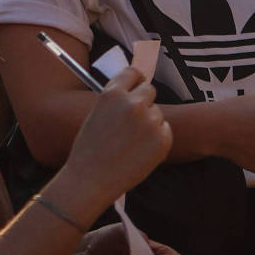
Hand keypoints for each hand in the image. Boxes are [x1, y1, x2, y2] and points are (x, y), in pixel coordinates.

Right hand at [55, 68, 170, 210]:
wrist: (90, 180)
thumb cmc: (89, 150)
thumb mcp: (97, 114)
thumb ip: (116, 100)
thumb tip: (134, 91)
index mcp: (113, 94)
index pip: (133, 73)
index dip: (134, 81)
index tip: (135, 88)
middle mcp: (134, 103)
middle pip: (150, 90)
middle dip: (143, 102)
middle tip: (133, 121)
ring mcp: (150, 121)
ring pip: (157, 113)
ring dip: (149, 123)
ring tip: (131, 144)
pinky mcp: (162, 139)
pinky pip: (165, 131)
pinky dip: (156, 139)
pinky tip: (139, 152)